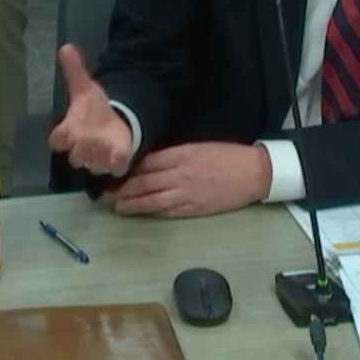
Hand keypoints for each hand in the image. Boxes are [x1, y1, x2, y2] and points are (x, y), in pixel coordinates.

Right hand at [48, 44, 133, 174]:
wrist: (113, 122)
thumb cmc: (94, 109)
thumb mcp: (85, 88)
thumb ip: (75, 70)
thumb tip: (66, 46)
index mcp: (69, 131)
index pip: (57, 140)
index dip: (59, 138)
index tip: (65, 132)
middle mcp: (80, 147)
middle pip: (75, 156)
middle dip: (81, 148)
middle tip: (88, 137)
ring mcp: (97, 157)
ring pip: (94, 165)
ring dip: (98, 156)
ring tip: (105, 143)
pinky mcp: (114, 163)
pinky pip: (114, 168)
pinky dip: (116, 163)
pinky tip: (120, 154)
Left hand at [105, 142, 271, 217]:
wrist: (254, 172)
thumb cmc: (226, 156)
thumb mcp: (196, 147)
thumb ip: (172, 155)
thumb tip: (147, 163)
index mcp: (180, 155)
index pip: (146, 164)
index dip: (127, 171)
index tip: (112, 174)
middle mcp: (180, 174)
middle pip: (145, 183)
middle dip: (123, 190)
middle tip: (105, 195)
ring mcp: (188, 193)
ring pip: (153, 200)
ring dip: (133, 204)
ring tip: (117, 207)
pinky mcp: (196, 208)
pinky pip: (170, 211)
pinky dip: (153, 212)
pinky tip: (141, 213)